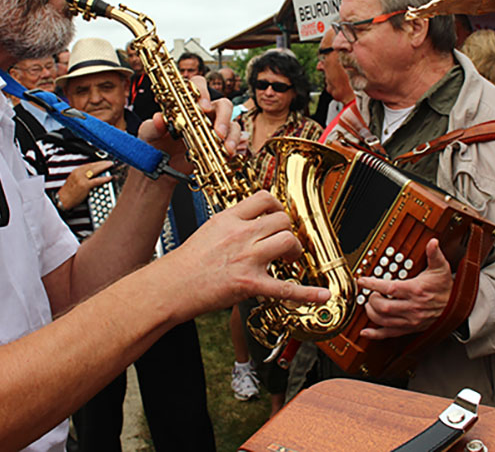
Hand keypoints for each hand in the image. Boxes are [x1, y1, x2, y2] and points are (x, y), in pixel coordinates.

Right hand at [55, 160, 112, 210]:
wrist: (62, 200)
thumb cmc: (68, 192)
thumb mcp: (74, 180)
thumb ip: (82, 176)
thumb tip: (92, 175)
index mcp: (76, 171)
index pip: (89, 164)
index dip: (97, 163)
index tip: (103, 162)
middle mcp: (78, 173)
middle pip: (93, 166)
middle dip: (102, 163)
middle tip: (109, 162)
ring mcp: (81, 179)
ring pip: (95, 170)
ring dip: (104, 167)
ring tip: (110, 166)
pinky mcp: (84, 185)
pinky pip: (97, 180)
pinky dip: (104, 178)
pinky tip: (109, 177)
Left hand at [138, 75, 241, 173]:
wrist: (160, 168)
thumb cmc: (154, 144)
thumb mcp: (148, 135)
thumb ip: (152, 126)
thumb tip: (158, 118)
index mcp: (186, 103)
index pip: (198, 86)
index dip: (202, 91)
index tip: (202, 106)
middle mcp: (203, 113)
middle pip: (223, 104)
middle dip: (223, 116)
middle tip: (218, 132)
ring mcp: (214, 128)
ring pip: (231, 122)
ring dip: (231, 134)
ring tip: (226, 149)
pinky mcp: (220, 144)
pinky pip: (234, 141)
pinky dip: (234, 146)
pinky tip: (229, 155)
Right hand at [168, 191, 329, 313]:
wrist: (172, 286)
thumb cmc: (186, 262)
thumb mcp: (208, 229)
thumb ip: (232, 223)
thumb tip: (251, 221)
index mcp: (229, 219)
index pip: (264, 198)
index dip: (277, 205)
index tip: (279, 215)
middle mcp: (241, 235)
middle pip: (281, 219)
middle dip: (289, 230)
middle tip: (285, 242)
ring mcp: (247, 259)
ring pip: (288, 241)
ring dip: (295, 250)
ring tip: (290, 259)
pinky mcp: (250, 284)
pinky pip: (286, 287)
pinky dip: (308, 293)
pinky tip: (322, 295)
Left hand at [358, 239, 452, 339]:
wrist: (456, 307)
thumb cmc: (445, 287)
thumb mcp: (441, 268)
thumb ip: (434, 255)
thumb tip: (433, 242)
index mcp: (416, 291)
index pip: (389, 288)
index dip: (373, 284)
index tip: (362, 281)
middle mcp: (412, 307)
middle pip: (383, 306)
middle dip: (372, 299)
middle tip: (370, 293)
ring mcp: (410, 320)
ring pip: (384, 320)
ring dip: (372, 313)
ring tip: (369, 305)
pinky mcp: (410, 329)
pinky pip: (390, 334)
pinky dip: (376, 334)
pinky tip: (366, 332)